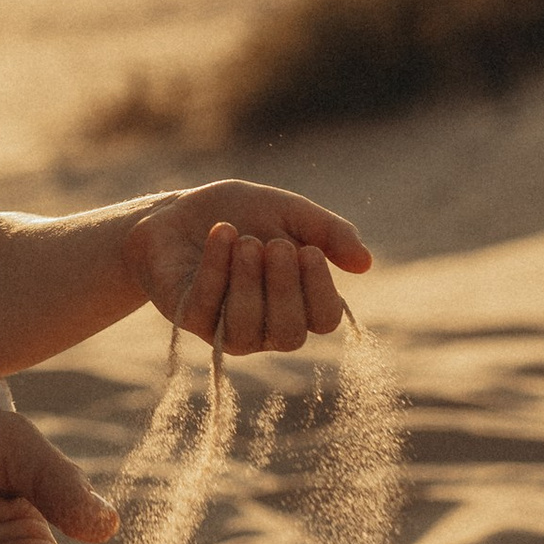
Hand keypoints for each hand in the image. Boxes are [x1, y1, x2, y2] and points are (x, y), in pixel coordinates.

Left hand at [126, 182, 372, 352]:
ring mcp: (226, 328)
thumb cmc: (239, 214)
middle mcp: (265, 326)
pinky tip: (222, 234)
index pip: (324, 320)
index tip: (309, 250)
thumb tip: (366, 264)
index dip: (320, 289)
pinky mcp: (190, 318)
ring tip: (245, 241)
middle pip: (290, 333)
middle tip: (275, 244)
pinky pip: (208, 309)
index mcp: (298, 303)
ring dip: (249, 281)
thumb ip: (329, 233)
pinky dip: (217, 268)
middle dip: (284, 287)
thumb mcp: (289, 212)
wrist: (178, 209)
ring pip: (247, 329)